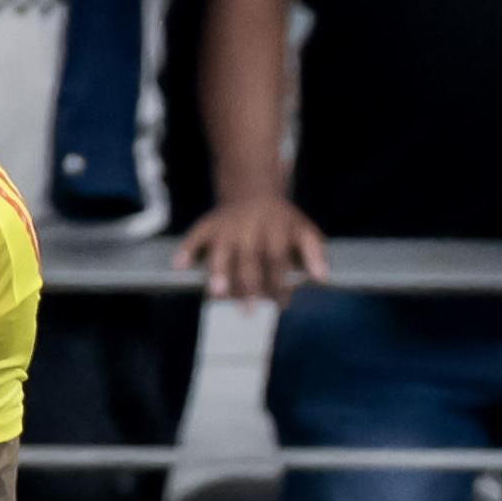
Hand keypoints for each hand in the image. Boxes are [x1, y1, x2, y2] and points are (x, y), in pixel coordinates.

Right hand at [173, 192, 327, 302]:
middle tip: (249, 311)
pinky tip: (179, 266)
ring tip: (216, 293)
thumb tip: (323, 277)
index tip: (282, 304)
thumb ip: (314, 252)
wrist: (253, 189)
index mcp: (276, 227)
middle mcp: (250, 226)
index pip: (277, 258)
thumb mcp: (303, 229)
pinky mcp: (209, 224)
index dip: (280, 282)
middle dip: (249, 285)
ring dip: (218, 271)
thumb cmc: (282, 221)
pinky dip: (187, 250)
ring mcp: (227, 225)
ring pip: (221, 250)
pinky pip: (196, 236)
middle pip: (249, 259)